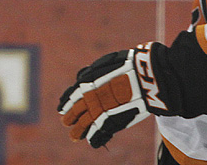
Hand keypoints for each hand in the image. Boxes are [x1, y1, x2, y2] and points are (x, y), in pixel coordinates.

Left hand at [58, 42, 174, 147]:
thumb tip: (84, 75)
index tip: (62, 108)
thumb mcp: (105, 64)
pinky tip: (91, 142)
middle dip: (70, 117)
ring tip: (74, 137)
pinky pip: (100, 132)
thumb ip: (94, 73)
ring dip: (78, 131)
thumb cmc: (128, 66)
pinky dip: (95, 138)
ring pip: (84, 123)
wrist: (144, 75)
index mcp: (87, 81)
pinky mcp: (112, 120)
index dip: (67, 102)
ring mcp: (100, 109)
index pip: (72, 94)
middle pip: (76, 110)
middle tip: (66, 123)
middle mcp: (89, 96)